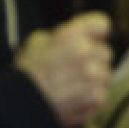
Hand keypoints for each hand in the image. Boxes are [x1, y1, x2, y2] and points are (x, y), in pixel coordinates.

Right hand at [15, 12, 112, 127]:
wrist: (22, 104)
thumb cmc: (27, 73)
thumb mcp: (36, 42)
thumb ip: (61, 37)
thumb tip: (74, 37)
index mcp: (71, 36)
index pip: (101, 23)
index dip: (96, 32)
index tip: (91, 38)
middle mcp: (86, 53)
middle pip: (105, 52)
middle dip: (93, 59)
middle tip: (74, 67)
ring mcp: (94, 77)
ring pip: (105, 75)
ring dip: (93, 79)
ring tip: (71, 85)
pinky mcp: (97, 97)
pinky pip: (102, 94)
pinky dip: (91, 97)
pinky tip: (73, 97)